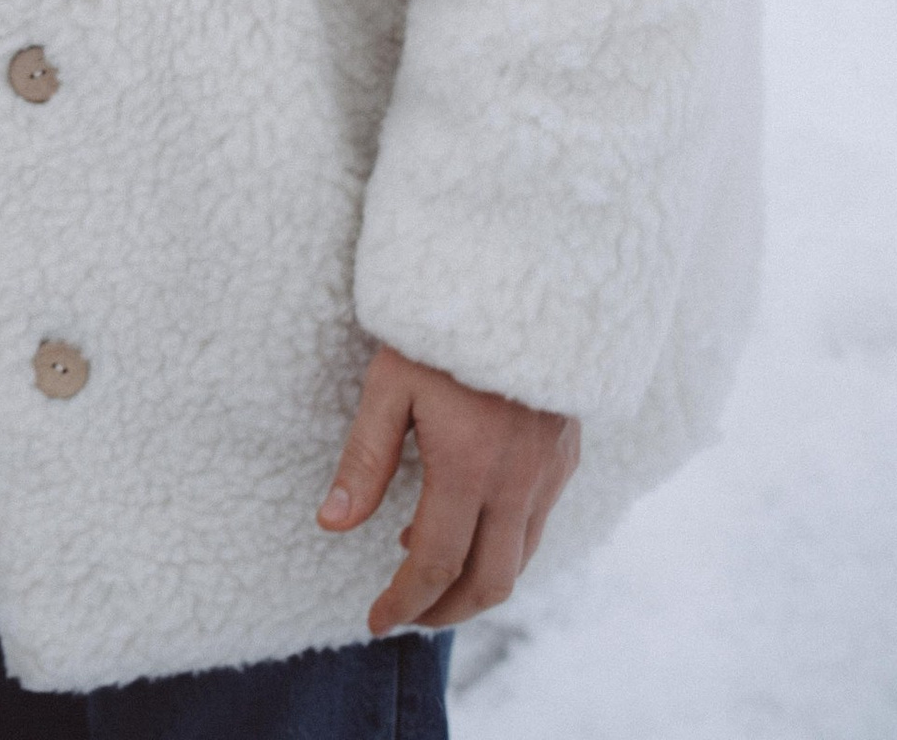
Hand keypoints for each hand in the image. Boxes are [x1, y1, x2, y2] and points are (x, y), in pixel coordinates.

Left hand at [319, 342, 579, 632]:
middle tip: (405, 616)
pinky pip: (538, 526)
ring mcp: (548, 472)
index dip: (402, 603)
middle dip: (443, 613)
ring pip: (519, 561)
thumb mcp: (389, 383)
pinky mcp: (564, 455)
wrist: (522, 274)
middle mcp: (517, 484)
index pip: (433, 564)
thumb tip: (331, 524)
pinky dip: (502, 548)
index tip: (374, 621)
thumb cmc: (441, 321)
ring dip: (475, 585)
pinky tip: (466, 523)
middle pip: (487, 584)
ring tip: (428, 575)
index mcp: (468, 469)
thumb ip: (364, 460)